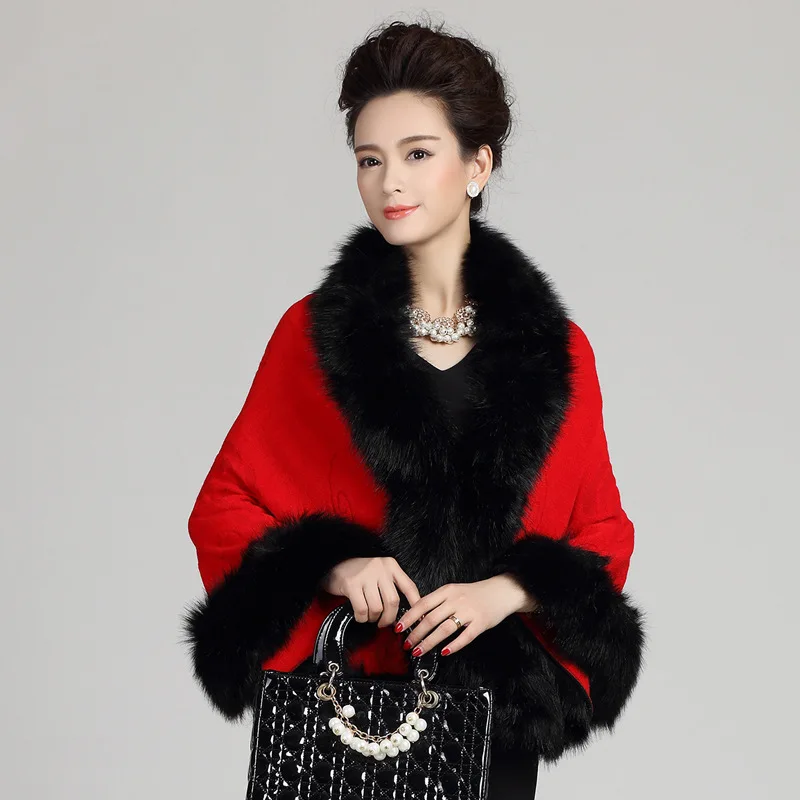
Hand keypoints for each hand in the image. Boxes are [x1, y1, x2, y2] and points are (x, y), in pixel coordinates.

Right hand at [320, 557, 420, 628]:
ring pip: (378, 607)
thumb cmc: (359, 573)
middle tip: (384, 623)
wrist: (332, 564)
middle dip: (390, 618)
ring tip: (370, 617)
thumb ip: (392, 587)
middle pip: (393, 601)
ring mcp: (366, 576)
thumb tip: (407, 612)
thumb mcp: (380, 573)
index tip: (417, 619)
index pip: (409, 587)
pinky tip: (360, 615)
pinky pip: (362, 610)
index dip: (415, 605)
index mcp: (391, 565)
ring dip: (374, 618)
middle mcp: (380, 568)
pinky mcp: (351, 584)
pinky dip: (362, 618)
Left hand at [394, 574, 537, 656]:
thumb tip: (417, 617)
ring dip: (429, 642)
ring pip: (444, 629)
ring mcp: (469, 612)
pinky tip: (444, 652)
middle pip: (431, 618)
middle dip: (416, 633)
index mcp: (447, 591)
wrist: (501, 591)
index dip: (409, 617)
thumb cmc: (474, 593)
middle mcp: (456, 600)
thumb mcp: (454, 591)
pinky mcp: (481, 623)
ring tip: (419, 651)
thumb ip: (438, 601)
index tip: (399, 628)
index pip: (423, 604)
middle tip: (407, 645)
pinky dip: (453, 646)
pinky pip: (465, 637)